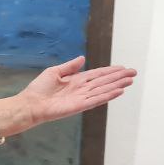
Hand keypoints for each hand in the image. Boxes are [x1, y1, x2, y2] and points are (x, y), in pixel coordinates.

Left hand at [16, 56, 136, 126]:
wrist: (30, 104)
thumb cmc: (38, 89)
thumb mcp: (54, 72)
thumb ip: (70, 66)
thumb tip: (82, 58)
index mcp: (76, 80)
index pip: (97, 74)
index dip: (110, 71)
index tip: (122, 68)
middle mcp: (81, 89)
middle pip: (104, 81)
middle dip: (119, 77)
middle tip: (133, 73)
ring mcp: (82, 98)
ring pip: (104, 90)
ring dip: (117, 85)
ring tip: (130, 80)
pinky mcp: (80, 106)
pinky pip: (97, 99)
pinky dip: (108, 95)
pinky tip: (119, 91)